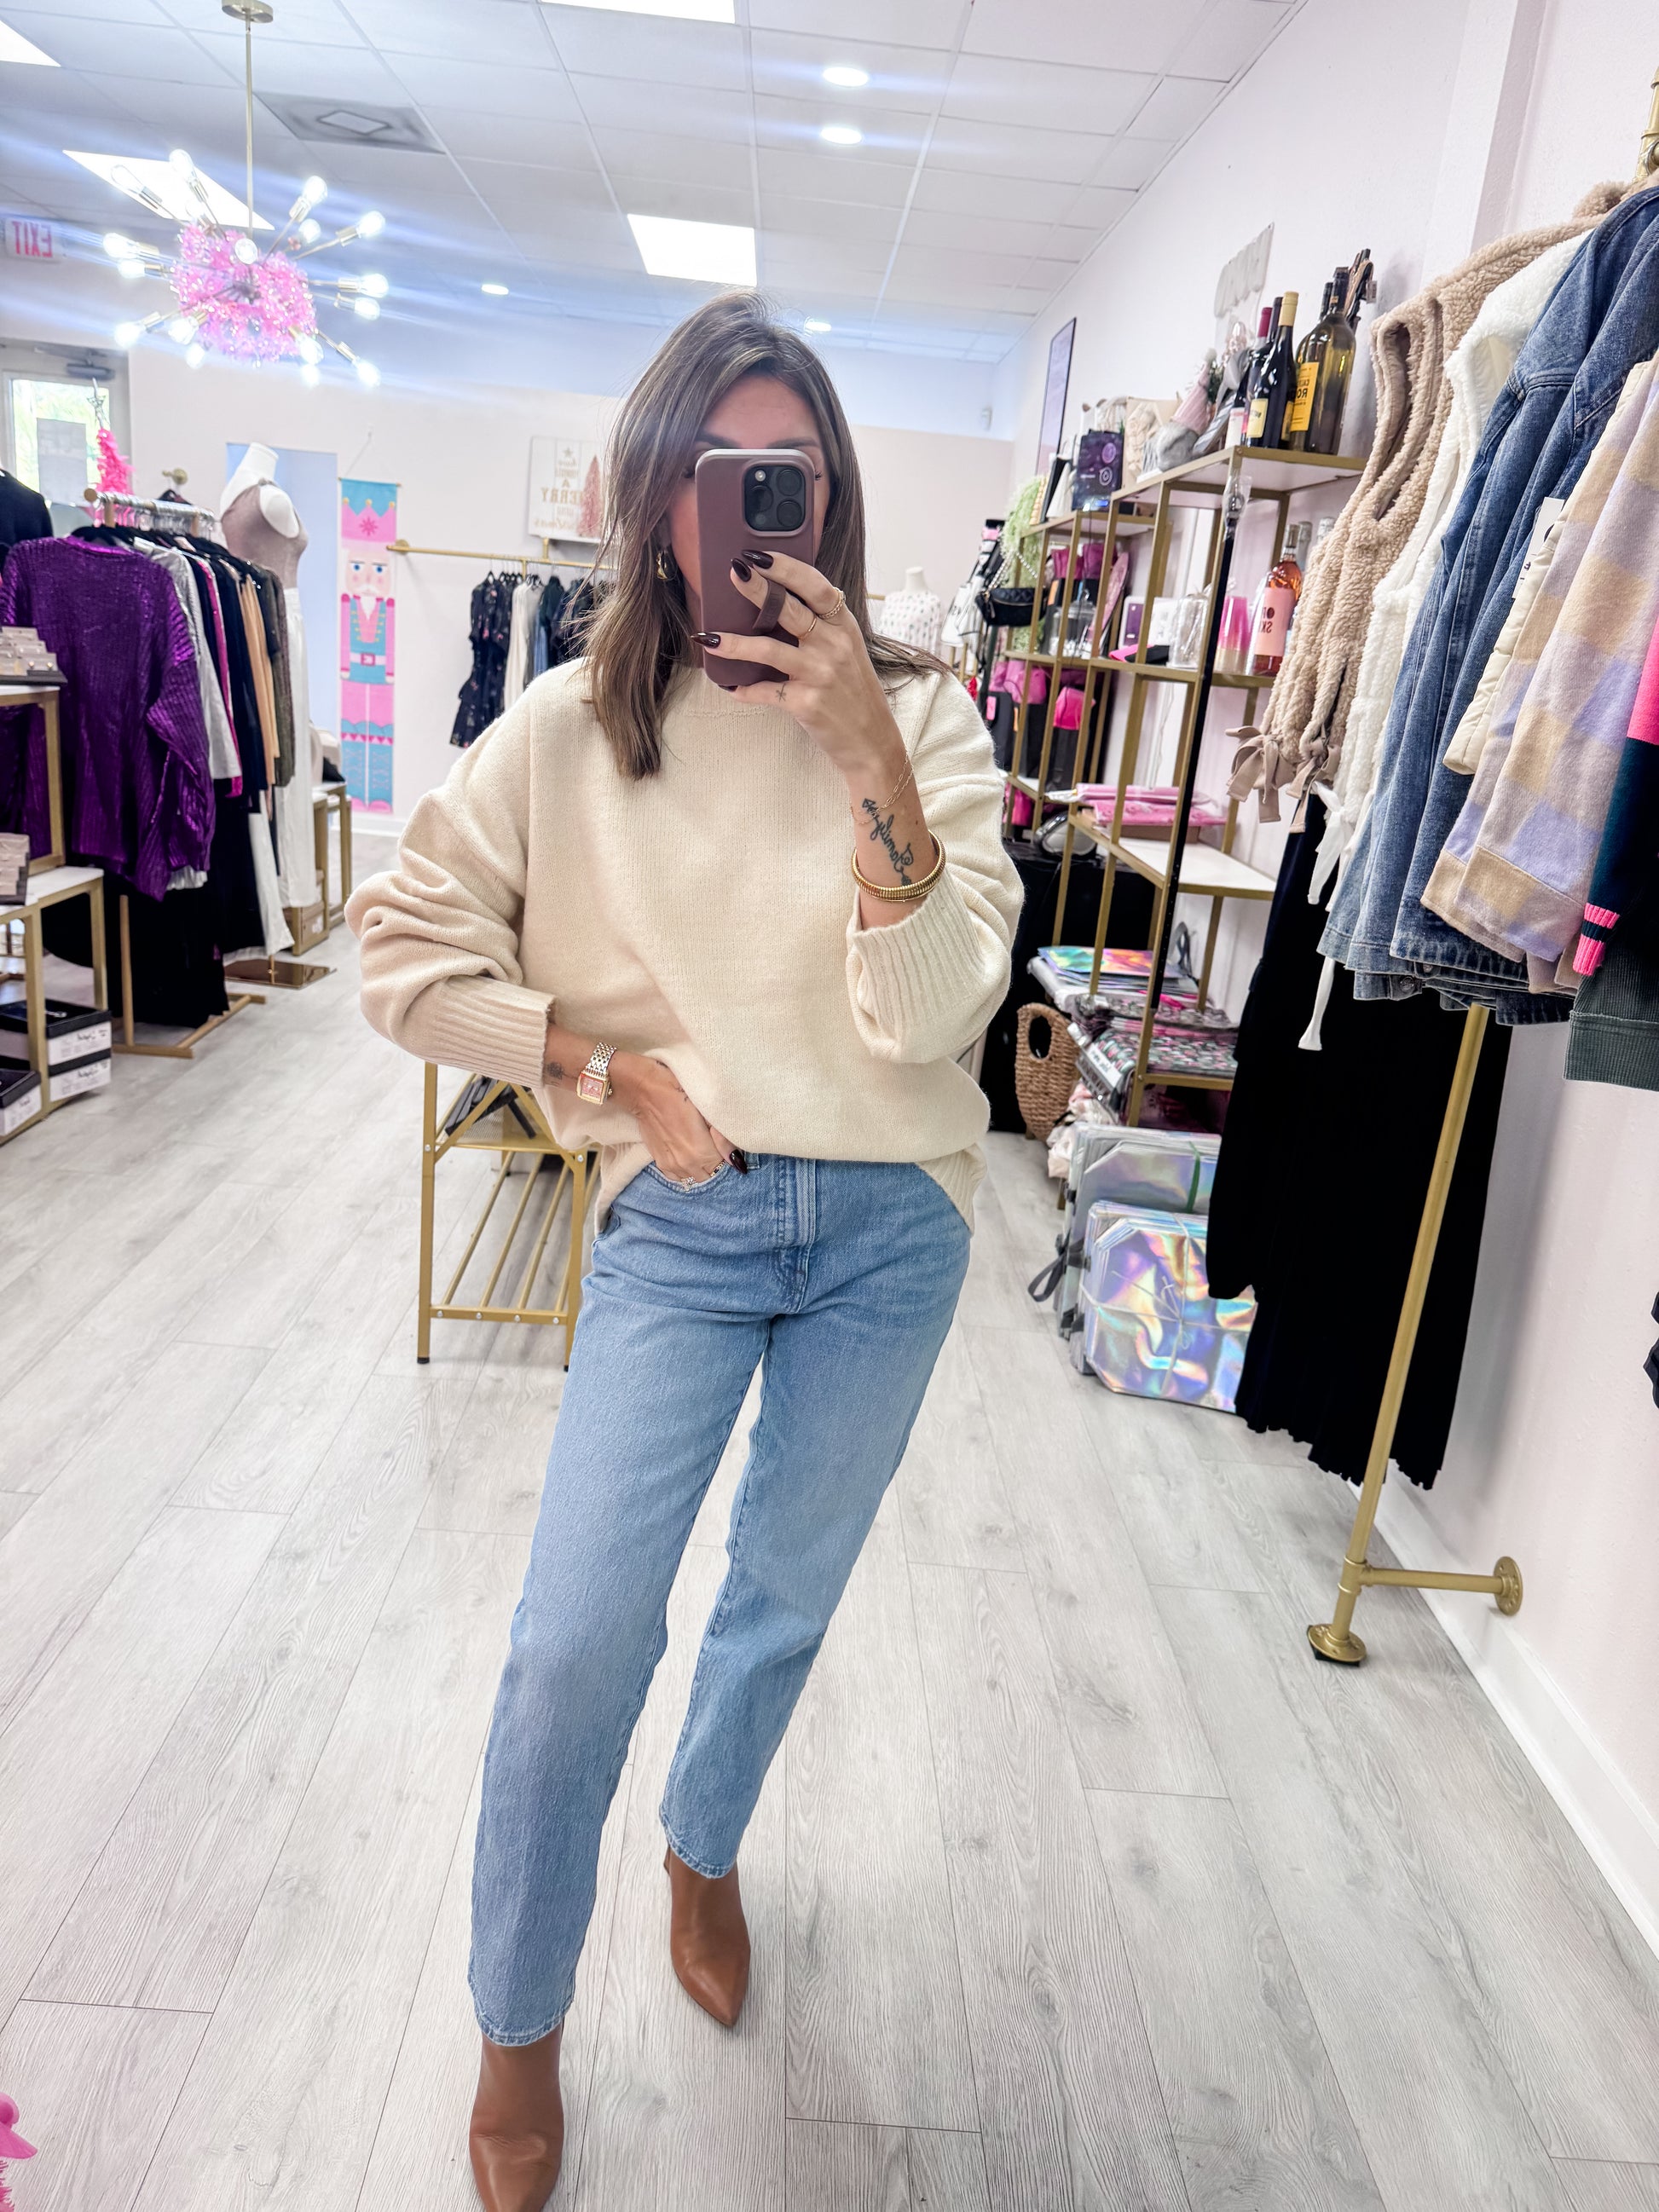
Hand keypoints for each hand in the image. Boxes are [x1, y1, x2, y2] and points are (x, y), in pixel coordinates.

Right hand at [609, 1051, 736, 1182]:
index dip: (727, 1156)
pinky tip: (685, 1156)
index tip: (724, 1145)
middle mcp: (687, 1165)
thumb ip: (723, 1139)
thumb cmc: (680, 1095)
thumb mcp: (708, 1111)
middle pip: (709, 1176)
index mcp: (703, 1153)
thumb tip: (735, 1160)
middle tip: (713, 1147)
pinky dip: (684, 1170)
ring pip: (693, 1177)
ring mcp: (671, 1165)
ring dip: (699, 1168)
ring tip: (698, 1149)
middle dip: (714, 1164)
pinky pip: (677, 1176)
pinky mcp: (659, 1161)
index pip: (725, 1167)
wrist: (647, 1091)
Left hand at [692, 549, 905, 785]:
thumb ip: (822, 625)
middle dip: (758, 590)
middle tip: (734, 572)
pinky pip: (766, 691)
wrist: (871, 741)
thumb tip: (779, 601)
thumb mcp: (848, 650)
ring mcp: (819, 674)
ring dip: (735, 643)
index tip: (760, 555)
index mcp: (844, 626)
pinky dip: (745, 691)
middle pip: (790, 610)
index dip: (787, 568)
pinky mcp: (805, 702)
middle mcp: (833, 646)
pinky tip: (730, 688)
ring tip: (709, 637)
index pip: (816, 587)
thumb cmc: (855, 692)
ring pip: (769, 650)